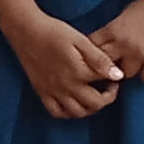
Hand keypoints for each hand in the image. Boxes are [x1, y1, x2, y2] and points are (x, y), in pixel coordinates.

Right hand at [0, 8, 121, 120]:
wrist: (25, 30)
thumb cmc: (53, 31)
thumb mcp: (80, 40)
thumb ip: (99, 59)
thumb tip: (118, 75)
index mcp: (79, 72)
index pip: (106, 82)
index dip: (115, 78)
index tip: (115, 72)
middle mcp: (67, 86)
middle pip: (94, 104)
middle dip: (107, 98)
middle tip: (109, 87)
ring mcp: (53, 91)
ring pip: (77, 112)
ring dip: (90, 108)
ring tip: (92, 96)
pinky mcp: (41, 91)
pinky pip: (56, 112)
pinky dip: (67, 113)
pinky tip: (72, 103)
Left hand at [88, 0, 143, 81]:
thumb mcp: (127, 13)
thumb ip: (115, 28)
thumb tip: (107, 41)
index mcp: (114, 28)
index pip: (91, 47)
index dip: (92, 53)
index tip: (96, 56)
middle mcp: (124, 44)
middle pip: (104, 65)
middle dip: (106, 65)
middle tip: (112, 66)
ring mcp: (140, 54)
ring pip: (125, 75)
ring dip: (128, 70)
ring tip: (135, 64)